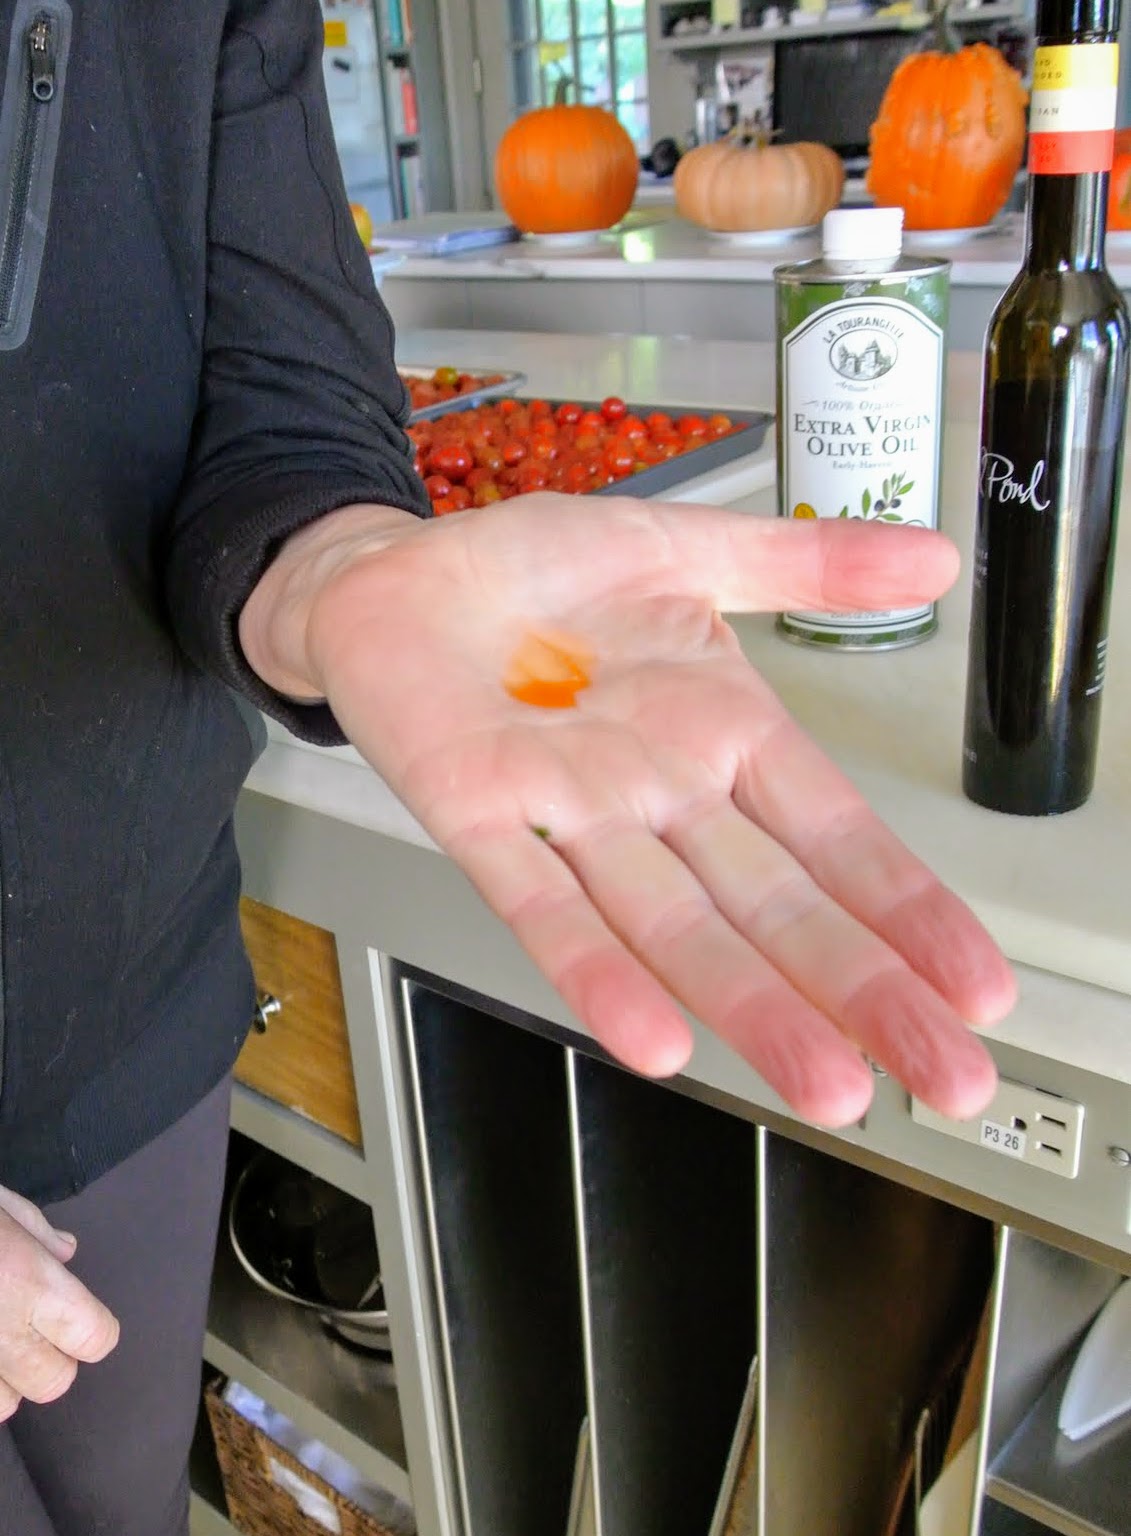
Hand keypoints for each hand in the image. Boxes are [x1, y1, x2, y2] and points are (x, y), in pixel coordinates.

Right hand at [0, 1186, 118, 1420]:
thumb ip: (37, 1232)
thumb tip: (68, 1252)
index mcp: (29, 1282)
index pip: (96, 1338)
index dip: (94, 1330)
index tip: (83, 1317)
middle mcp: (2, 1331)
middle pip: (55, 1383)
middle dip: (53, 1360)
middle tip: (35, 1330)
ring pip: (4, 1406)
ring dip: (6, 1381)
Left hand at [240, 494, 1015, 1126]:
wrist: (398, 575)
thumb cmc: (533, 571)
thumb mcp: (687, 548)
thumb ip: (805, 562)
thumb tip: (934, 557)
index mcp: (721, 731)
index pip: (837, 834)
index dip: (909, 908)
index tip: (978, 987)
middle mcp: (660, 792)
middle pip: (777, 905)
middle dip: (864, 991)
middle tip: (947, 1077)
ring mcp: (574, 814)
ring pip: (677, 927)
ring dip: (750, 1004)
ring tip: (827, 1082)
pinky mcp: (481, 816)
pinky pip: (543, 905)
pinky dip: (595, 970)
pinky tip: (652, 1036)